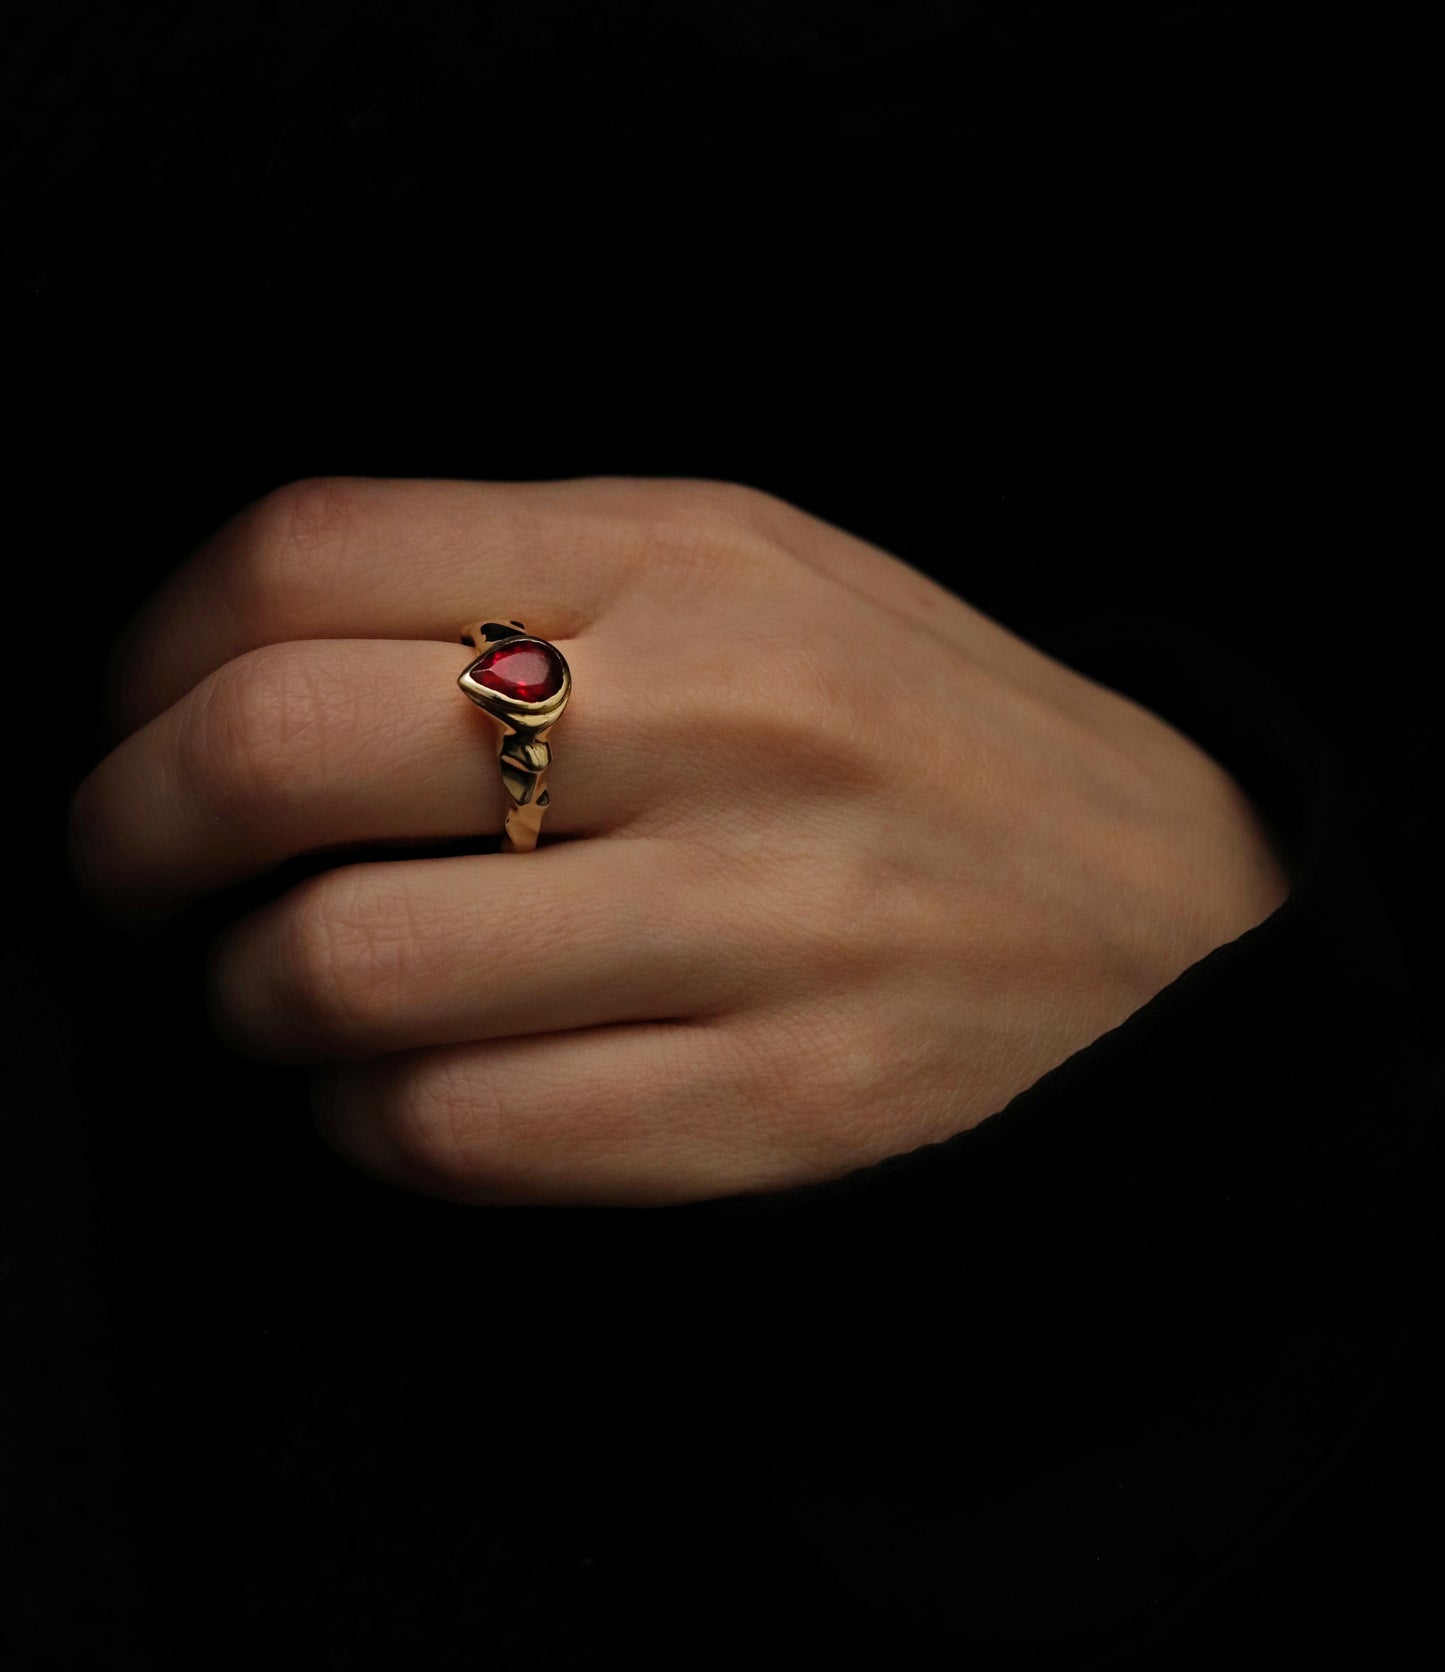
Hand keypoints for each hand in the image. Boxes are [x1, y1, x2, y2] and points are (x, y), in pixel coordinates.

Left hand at [69, 476, 1291, 1206]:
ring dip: (251, 1001)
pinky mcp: (787, 1102)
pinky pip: (460, 1132)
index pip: (300, 554)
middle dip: (128, 834)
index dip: (146, 653)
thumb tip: (230, 649)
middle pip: (274, 750)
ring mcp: (761, 917)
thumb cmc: (903, 724)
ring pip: (341, 970)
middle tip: (131, 873)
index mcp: (684, 549)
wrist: (1163, 905)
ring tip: (290, 988)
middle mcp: (718, 713)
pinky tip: (404, 1086)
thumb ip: (514, 576)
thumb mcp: (745, 567)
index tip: (128, 720)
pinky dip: (367, 1122)